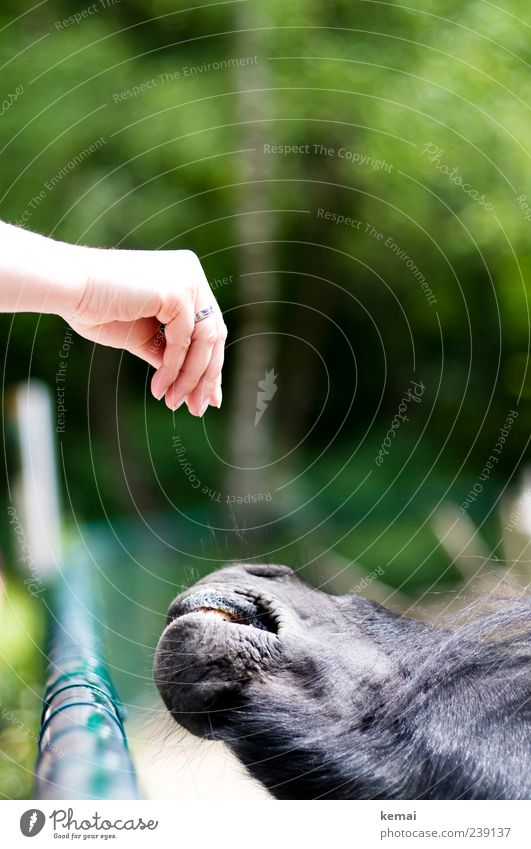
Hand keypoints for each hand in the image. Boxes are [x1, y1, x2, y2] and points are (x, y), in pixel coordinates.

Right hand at [65, 247, 226, 414]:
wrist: (68, 289)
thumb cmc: (96, 309)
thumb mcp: (142, 337)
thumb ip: (168, 353)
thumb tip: (191, 383)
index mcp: (184, 278)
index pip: (209, 327)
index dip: (211, 365)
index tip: (208, 398)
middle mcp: (191, 274)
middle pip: (214, 335)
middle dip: (205, 377)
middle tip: (195, 409)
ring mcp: (187, 280)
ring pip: (204, 341)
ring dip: (190, 378)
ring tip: (174, 403)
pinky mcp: (178, 291)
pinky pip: (184, 341)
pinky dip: (174, 369)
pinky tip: (160, 388)